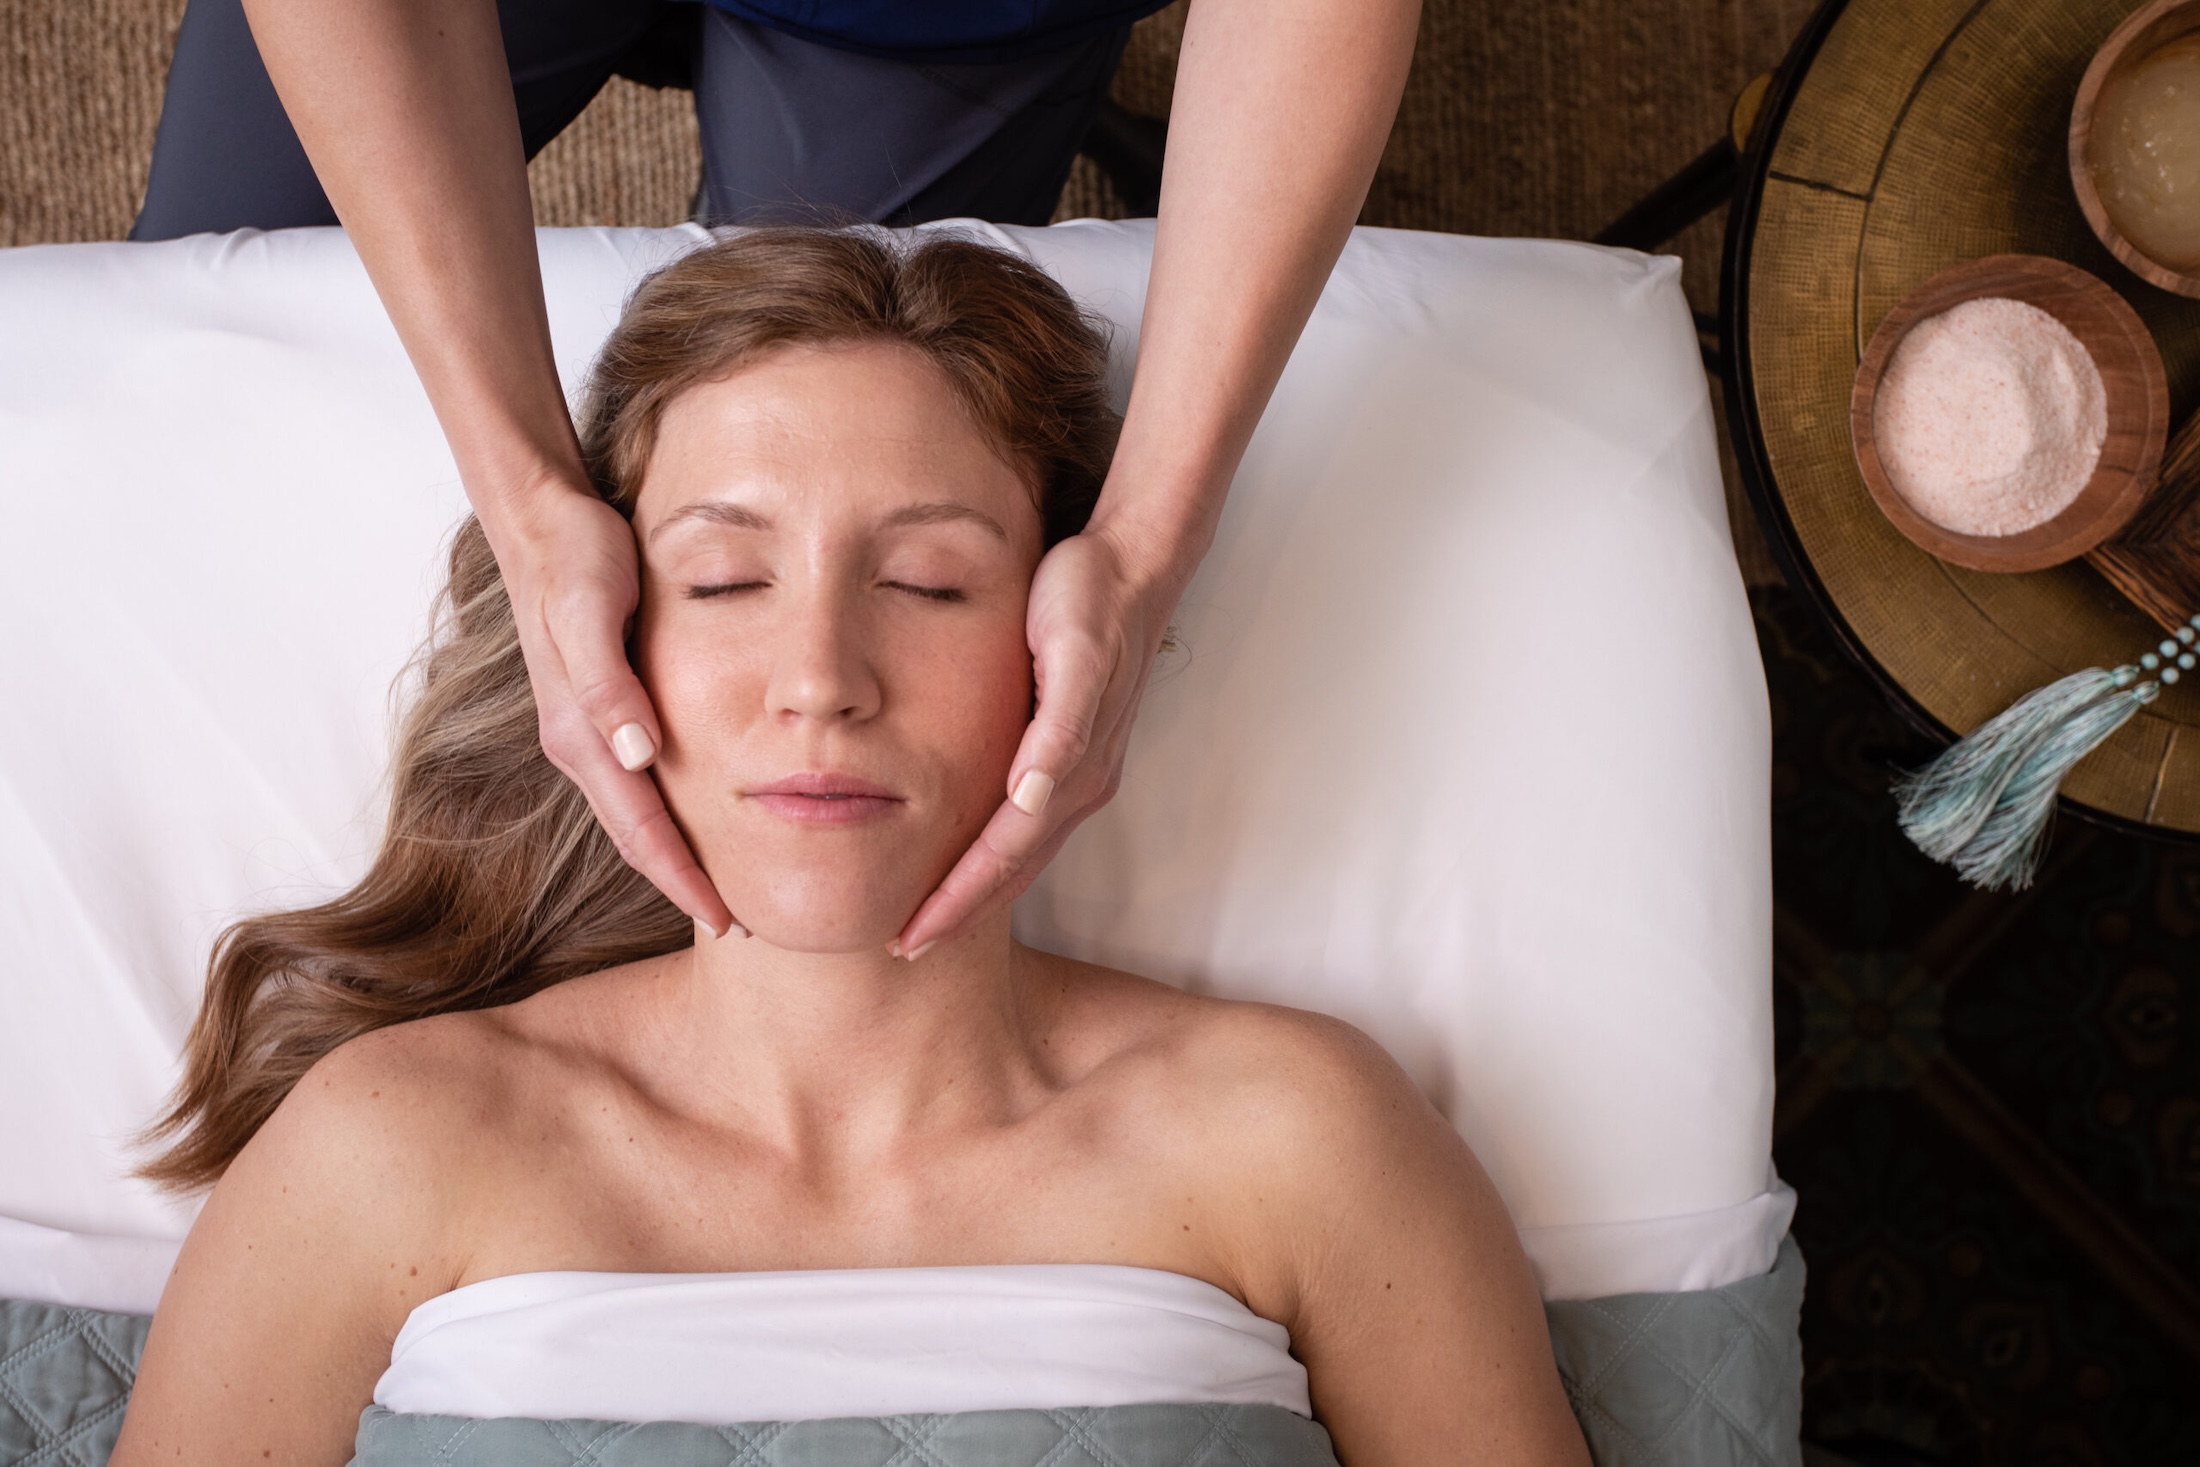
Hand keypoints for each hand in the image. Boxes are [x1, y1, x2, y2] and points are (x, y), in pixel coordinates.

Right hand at [491, 479, 737, 936]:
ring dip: (676, 855)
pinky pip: (637, 783)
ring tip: (726, 888)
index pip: (639, 829)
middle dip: (683, 883)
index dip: (681, 878)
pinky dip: (668, 815)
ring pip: (637, 814)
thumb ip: (608, 684)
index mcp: (581, 734)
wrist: (540, 521)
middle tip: (738, 924)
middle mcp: (581, 744)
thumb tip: (637, 754)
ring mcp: (586, 731)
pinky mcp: (599, 711)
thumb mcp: (591, 610)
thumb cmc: (574, 559)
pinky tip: (701, 819)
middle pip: (638, 836)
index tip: (723, 920)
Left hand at [894, 524, 1177, 957]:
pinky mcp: (1072, 752)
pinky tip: (968, 855)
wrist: (1134, 564)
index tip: (911, 935)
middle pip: (1012, 868)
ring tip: (928, 916)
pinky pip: (1026, 824)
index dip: (956, 898)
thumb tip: (1030, 796)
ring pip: (1021, 852)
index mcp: (1074, 768)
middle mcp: (1079, 783)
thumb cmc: (1090, 597)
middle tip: (905, 946)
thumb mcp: (1074, 651)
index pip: (1003, 853)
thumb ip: (1059, 727)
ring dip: (977, 890)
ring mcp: (1080, 773)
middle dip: (960, 911)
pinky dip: (993, 854)